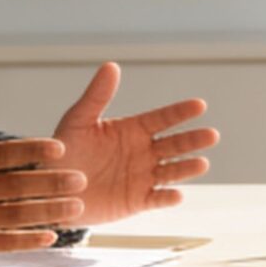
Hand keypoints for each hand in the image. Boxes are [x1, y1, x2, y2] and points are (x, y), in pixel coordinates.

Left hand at [49, 63, 217, 224]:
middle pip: (174, 144)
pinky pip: (156, 199)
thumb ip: (96, 96)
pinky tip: (176, 194)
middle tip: (211, 135)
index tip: (200, 105)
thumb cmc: (64, 150)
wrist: (54, 187)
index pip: (162, 119)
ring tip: (201, 163)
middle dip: (193, 140)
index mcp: (132, 130)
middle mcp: (143, 152)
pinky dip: (167, 198)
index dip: (181, 112)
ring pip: (171, 171)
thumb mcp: (78, 120)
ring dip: (186, 167)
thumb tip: (111, 66)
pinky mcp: (137, 200)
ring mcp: (142, 177)